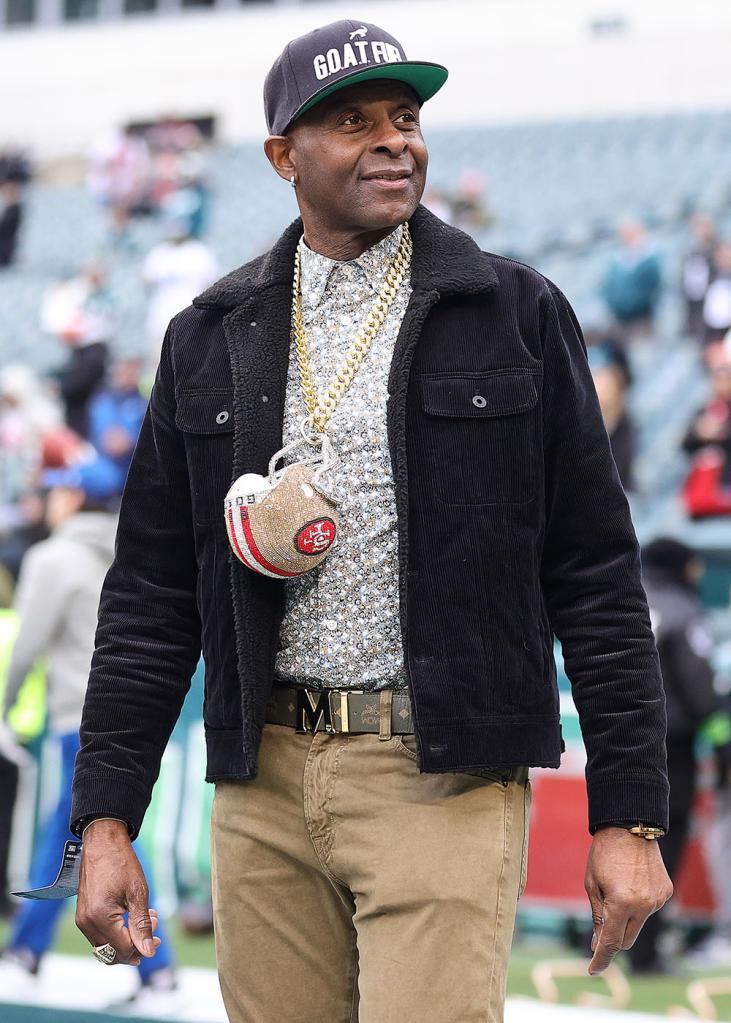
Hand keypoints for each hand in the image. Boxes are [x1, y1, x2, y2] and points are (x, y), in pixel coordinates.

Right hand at [75, 819, 161, 964]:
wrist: (103, 843)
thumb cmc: (122, 864)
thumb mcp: (138, 893)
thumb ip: (142, 925)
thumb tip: (149, 952)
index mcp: (100, 917)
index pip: (123, 949)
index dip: (143, 946)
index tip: (158, 932)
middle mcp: (86, 923)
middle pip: (112, 953)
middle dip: (136, 946)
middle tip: (154, 927)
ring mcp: (82, 920)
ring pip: (105, 947)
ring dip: (126, 940)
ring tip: (146, 918)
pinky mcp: (83, 915)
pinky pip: (99, 936)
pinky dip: (116, 933)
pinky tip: (131, 916)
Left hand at [584, 827, 672, 974]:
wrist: (630, 826)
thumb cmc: (604, 853)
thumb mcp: (592, 883)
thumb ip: (596, 916)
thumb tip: (597, 943)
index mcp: (621, 903)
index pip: (610, 942)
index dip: (601, 958)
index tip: (593, 969)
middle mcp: (643, 905)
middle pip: (626, 940)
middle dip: (612, 939)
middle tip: (599, 931)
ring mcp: (657, 900)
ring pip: (638, 925)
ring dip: (626, 919)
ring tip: (616, 890)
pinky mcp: (665, 892)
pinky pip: (649, 909)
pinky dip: (638, 905)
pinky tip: (631, 883)